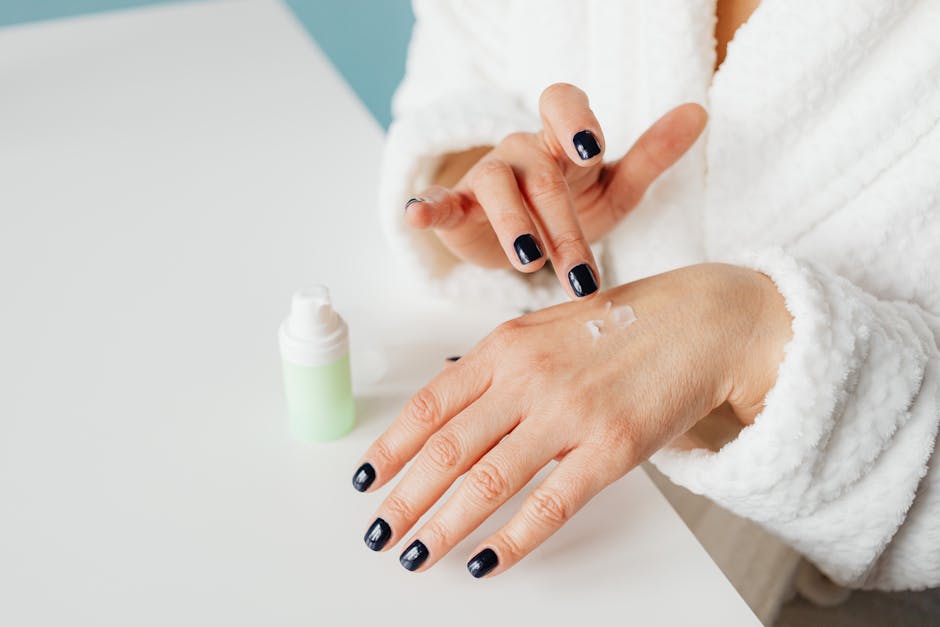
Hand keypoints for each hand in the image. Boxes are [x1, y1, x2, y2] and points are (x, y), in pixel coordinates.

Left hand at [353, 264, 792, 576]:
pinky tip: (486, 563)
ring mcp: (569, 413)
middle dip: (404, 499)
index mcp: (504, 347)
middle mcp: (528, 378)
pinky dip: (512, 540)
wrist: (698, 322)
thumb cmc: (618, 328)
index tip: (366, 481)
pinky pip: (549, 505)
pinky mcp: (610, 448)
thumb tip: (447, 412)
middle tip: (378, 533)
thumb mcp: (543, 332)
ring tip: (416, 555)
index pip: (429, 406)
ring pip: (488, 481)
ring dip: (444, 526)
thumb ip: (495, 369)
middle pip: (447, 449)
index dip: (390, 448)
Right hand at [404, 83, 707, 298]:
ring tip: (529, 262)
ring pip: (496, 186)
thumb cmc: (570, 208)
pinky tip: (417, 216)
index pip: (562, 105)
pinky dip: (427, 207)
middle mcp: (524, 152)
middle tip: (583, 276)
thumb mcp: (613, 187)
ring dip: (513, 224)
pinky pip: (439, 201)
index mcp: (562, 141)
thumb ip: (651, 154)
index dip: (574, 121)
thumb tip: (699, 112)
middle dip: (563, 225)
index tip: (591, 150)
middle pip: (540, 173)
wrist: (523, 240)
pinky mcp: (457, 208)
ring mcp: (486, 178)